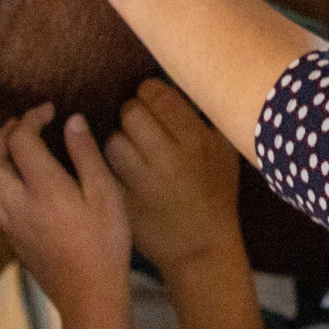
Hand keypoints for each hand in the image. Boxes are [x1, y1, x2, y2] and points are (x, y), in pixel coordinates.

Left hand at [0, 104, 133, 323]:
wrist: (89, 295)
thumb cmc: (105, 243)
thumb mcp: (106, 194)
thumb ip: (86, 155)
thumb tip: (72, 121)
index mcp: (43, 188)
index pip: (21, 140)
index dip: (30, 118)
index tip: (49, 110)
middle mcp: (18, 204)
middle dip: (1, 136)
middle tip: (21, 125)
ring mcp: (11, 224)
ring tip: (12, 149)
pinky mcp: (13, 240)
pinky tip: (17, 183)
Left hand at [104, 79, 245, 277]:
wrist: (200, 247)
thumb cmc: (216, 194)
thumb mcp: (225, 151)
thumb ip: (206, 115)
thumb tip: (185, 80)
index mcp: (196, 143)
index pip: (159, 96)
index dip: (149, 92)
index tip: (151, 99)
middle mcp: (168, 160)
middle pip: (131, 113)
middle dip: (132, 112)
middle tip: (139, 122)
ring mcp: (141, 183)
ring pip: (112, 140)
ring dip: (118, 138)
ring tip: (130, 146)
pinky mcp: (121, 202)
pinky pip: (102, 169)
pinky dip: (107, 165)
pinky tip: (119, 169)